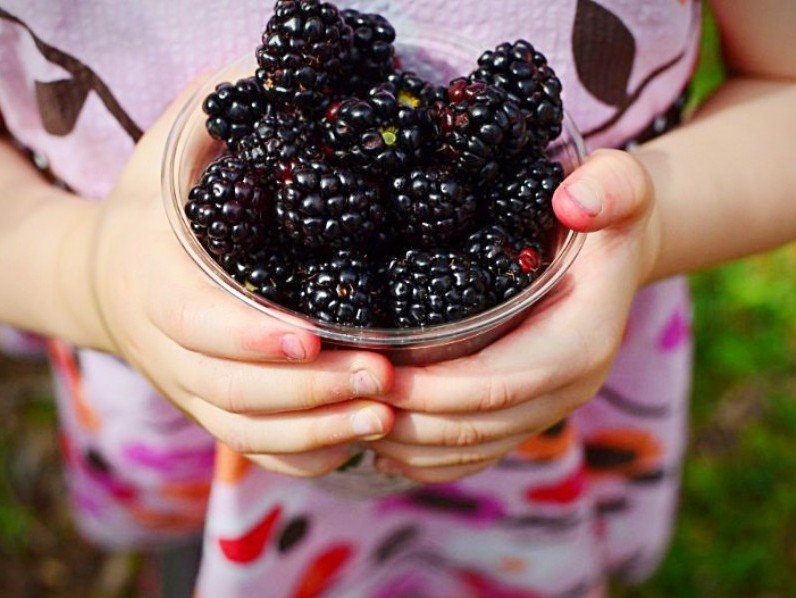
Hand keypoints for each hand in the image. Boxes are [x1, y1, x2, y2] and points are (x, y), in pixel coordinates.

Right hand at [85, 79, 394, 476]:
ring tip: (384, 414)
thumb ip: (219, 111)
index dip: (248, 338)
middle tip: (382, 377)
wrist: (109, 277)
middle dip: (309, 392)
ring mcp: (193, 390)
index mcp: (159, 286)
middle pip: (233, 392)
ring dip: (317, 430)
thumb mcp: (171, 147)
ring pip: (248, 432)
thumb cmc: (155, 208)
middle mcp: (172, 351)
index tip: (310, 338)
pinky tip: (357, 438)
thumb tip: (285, 70)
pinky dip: (305, 454)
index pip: (197, 324)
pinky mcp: (214, 410)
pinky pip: (257, 451)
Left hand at [370, 149, 659, 483]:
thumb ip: (610, 188)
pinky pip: (476, 454)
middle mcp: (567, 389)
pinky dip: (427, 458)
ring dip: (409, 444)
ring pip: (472, 449)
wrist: (617, 248)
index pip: (500, 383)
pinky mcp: (527, 413)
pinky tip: (382, 445)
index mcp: (580, 344)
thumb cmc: (606, 212)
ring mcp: (547, 408)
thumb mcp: (619, 185)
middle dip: (409, 419)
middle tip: (346, 396)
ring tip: (352, 418)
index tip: (378, 373)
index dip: (437, 388)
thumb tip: (573, 203)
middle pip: (478, 426)